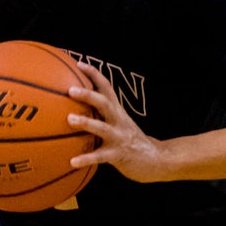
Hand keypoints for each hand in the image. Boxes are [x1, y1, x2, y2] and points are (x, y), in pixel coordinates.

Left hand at [66, 62, 165, 182]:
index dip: (94, 74)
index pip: (106, 87)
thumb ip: (101, 114)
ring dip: (86, 122)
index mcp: (117, 110)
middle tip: (70, 90)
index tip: (78, 63)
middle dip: (88, 94)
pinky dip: (86, 158)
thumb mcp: (118, 122)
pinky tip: (72, 161)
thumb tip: (73, 107)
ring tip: (69, 119)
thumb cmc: (129, 140)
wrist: (157, 159)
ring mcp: (119, 137)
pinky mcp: (119, 155)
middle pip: (104, 103)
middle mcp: (118, 120)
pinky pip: (100, 157)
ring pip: (102, 128)